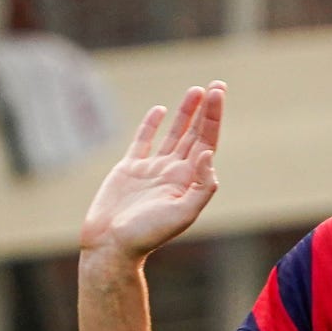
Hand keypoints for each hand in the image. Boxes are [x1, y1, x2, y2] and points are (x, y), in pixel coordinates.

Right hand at [78, 83, 223, 261]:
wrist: (113, 245)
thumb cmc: (147, 234)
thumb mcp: (183, 213)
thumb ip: (201, 186)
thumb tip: (208, 154)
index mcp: (190, 180)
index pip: (207, 141)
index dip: (213, 117)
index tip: (218, 92)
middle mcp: (175, 172)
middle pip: (196, 134)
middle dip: (207, 110)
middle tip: (217, 85)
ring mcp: (153, 169)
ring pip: (173, 134)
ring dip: (185, 113)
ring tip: (196, 90)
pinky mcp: (130, 170)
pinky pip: (144, 142)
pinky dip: (151, 125)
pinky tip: (160, 111)